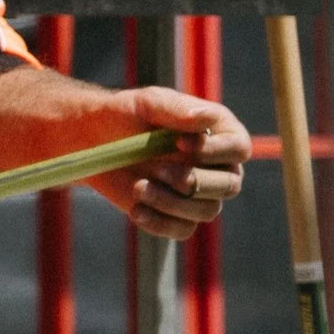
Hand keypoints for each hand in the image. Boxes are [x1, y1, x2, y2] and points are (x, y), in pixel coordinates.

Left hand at [90, 85, 249, 241]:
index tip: (178, 143)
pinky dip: (159, 222)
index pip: (238, 148)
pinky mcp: (178, 215)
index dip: (214, 150)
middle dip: (192, 180)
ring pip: (206, 211)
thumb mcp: (149, 104)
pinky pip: (182, 229)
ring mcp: (200, 193)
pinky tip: (136, 210)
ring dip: (171, 202)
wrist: (95, 140)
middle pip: (229, 186)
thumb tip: (206, 117)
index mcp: (221, 133)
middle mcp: (218, 166)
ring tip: (138, 187)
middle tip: (157, 169)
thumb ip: (177, 109)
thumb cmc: (127, 115)